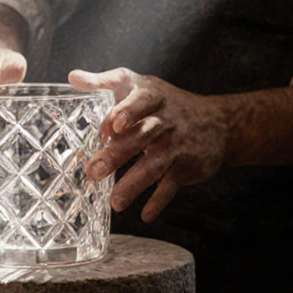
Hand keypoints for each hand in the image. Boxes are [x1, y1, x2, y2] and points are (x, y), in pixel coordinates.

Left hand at [69, 68, 230, 222]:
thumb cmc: (165, 103)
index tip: (108, 127)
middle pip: (142, 135)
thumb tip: (72, 77)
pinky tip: (145, 215)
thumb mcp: (140, 86)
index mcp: (150, 96)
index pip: (139, 100)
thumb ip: (105, 83)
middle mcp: (165, 118)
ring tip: (115, 202)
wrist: (220, 123)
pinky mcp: (186, 166)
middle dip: (118, 153)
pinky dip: (159, 200)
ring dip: (134, 183)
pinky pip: (172, 185)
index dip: (125, 112)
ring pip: (155, 163)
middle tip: (93, 170)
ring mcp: (177, 143)